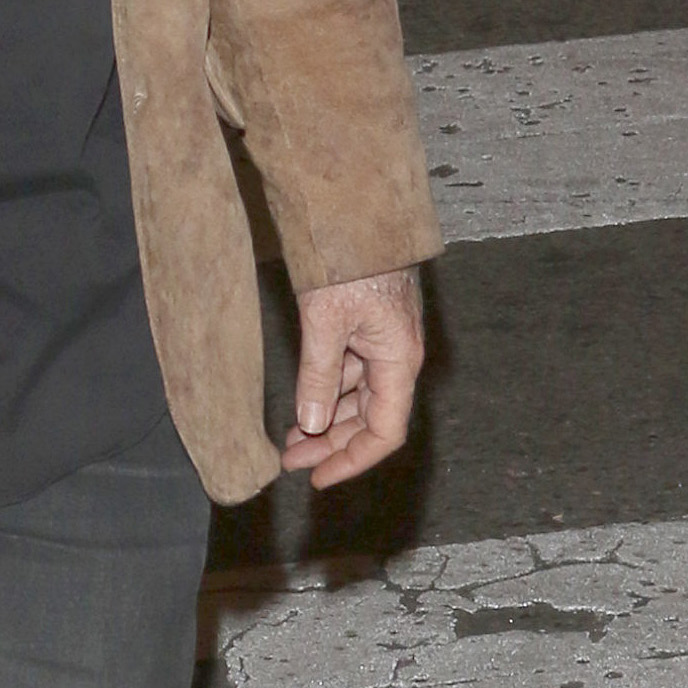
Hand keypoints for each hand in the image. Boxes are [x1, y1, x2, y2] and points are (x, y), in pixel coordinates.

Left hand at [279, 268, 424, 490]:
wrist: (358, 209)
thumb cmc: (350, 259)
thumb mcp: (326, 320)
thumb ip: (319, 374)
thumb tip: (310, 422)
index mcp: (399, 360)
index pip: (384, 432)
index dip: (352, 460)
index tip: (318, 478)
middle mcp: (397, 356)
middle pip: (370, 419)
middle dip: (331, 444)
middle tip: (291, 461)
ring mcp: (383, 341)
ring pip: (358, 396)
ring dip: (325, 419)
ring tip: (289, 438)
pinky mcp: (368, 326)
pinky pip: (350, 371)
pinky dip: (326, 390)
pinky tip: (301, 401)